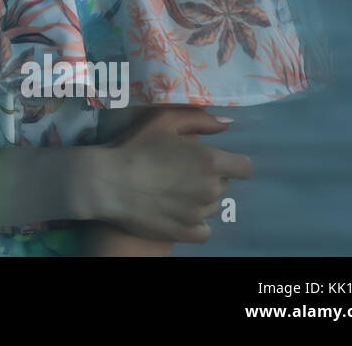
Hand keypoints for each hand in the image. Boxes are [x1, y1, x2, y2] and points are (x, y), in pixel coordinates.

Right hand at [83, 108, 253, 242]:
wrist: (106, 183)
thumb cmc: (134, 147)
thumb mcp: (163, 121)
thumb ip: (199, 119)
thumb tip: (228, 123)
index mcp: (211, 161)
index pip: (245, 167)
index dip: (232, 163)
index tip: (210, 161)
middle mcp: (211, 189)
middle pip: (224, 185)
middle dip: (209, 178)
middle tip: (180, 172)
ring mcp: (200, 214)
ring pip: (212, 207)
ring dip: (200, 199)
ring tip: (172, 192)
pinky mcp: (187, 233)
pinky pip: (204, 230)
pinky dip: (194, 222)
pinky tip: (176, 212)